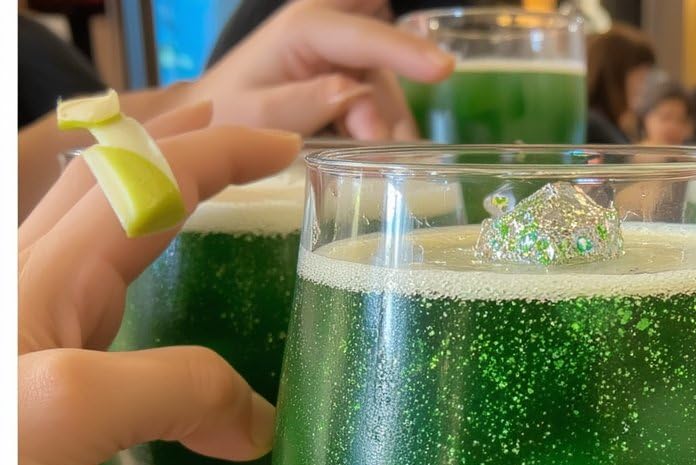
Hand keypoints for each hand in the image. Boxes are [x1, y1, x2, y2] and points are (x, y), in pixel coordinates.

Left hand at [19, 103, 300, 464]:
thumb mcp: (71, 408)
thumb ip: (176, 391)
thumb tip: (257, 418)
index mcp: (51, 271)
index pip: (149, 178)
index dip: (221, 153)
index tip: (288, 152)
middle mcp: (36, 287)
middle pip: (117, 185)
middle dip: (189, 155)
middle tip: (254, 159)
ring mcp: (31, 335)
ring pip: (105, 243)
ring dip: (166, 212)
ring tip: (217, 220)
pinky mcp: (34, 383)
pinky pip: (104, 313)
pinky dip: (152, 293)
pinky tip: (166, 335)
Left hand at [188, 0, 453, 138]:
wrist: (214, 115)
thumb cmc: (227, 113)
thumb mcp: (254, 115)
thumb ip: (303, 103)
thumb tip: (355, 95)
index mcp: (305, 28)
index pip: (365, 38)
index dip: (406, 52)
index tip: (443, 70)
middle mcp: (329, 28)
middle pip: (383, 65)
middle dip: (389, 111)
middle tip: (379, 157)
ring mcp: (343, 51)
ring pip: (386, 91)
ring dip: (386, 131)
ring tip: (372, 167)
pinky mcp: (349, 71)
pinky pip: (380, 102)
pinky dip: (380, 133)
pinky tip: (368, 156)